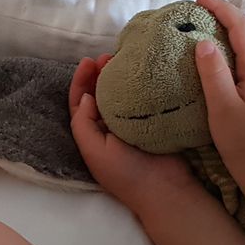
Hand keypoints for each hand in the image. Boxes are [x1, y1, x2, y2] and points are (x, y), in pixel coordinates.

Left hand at [69, 54, 194, 212]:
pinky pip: (141, 99)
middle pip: (100, 95)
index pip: (80, 103)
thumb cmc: (126, 173)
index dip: (81, 81)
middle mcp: (108, 128)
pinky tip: (144, 74)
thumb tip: (86, 95)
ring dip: (119, 77)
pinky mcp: (151, 123)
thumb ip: (83, 124)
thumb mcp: (94, 150)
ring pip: (120, 95)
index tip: (88, 61)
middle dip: (100, 74)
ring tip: (124, 59)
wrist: (164, 188)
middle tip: (108, 56)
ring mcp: (131, 125)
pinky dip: (139, 86)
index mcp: (92, 135)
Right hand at [194, 0, 244, 219]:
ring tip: (208, 19)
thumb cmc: (241, 141)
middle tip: (200, 4)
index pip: (241, 28)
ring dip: (230, 25)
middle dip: (226, 12)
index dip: (221, 8)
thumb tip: (204, 42)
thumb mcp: (222, 108)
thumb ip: (213, 73)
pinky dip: (233, 41)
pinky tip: (220, 47)